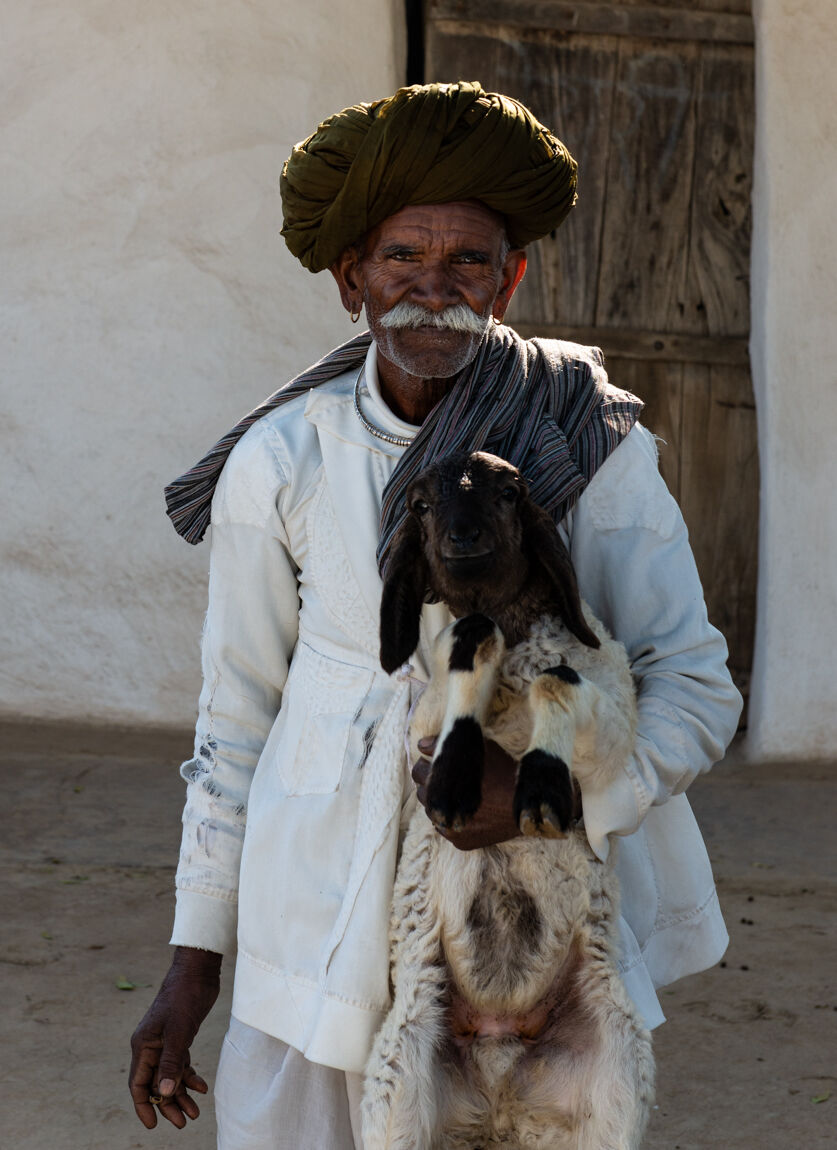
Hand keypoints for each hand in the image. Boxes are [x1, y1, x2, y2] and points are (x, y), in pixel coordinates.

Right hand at [129, 946, 221, 1128]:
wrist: (197, 973)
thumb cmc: (184, 997)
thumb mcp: (179, 1032)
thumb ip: (170, 1062)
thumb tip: (162, 1092)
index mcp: (143, 1045)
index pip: (138, 1084)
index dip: (144, 1106)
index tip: (153, 1125)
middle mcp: (150, 1046)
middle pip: (155, 1083)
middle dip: (167, 1104)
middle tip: (183, 1123)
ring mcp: (164, 1042)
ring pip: (169, 1076)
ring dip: (181, 1094)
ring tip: (195, 1113)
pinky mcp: (179, 1037)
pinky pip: (180, 1064)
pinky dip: (190, 1076)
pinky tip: (202, 1087)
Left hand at [413, 736, 521, 849]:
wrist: (528, 804)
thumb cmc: (503, 770)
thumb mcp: (476, 749)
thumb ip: (444, 744)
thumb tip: (422, 745)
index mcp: (439, 783)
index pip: (418, 772)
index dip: (430, 765)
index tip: (441, 763)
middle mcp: (439, 808)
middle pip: (423, 793)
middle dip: (433, 784)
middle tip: (451, 779)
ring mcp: (449, 828)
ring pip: (433, 813)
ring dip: (442, 803)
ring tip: (460, 794)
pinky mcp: (460, 842)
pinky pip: (447, 829)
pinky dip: (453, 819)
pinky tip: (467, 810)